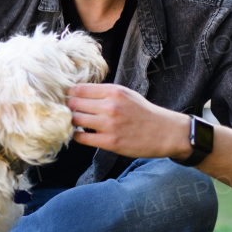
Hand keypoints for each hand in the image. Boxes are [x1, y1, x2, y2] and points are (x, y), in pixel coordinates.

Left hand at [67, 83, 191, 159]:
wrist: (165, 132)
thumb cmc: (143, 112)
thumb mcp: (126, 94)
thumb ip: (104, 92)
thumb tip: (78, 93)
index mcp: (114, 92)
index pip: (78, 89)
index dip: (69, 94)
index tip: (67, 98)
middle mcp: (110, 106)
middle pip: (74, 104)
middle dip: (68, 107)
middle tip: (68, 111)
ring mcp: (109, 125)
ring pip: (75, 120)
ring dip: (72, 121)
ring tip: (77, 123)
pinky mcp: (110, 142)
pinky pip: (82, 138)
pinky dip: (78, 135)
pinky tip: (82, 134)